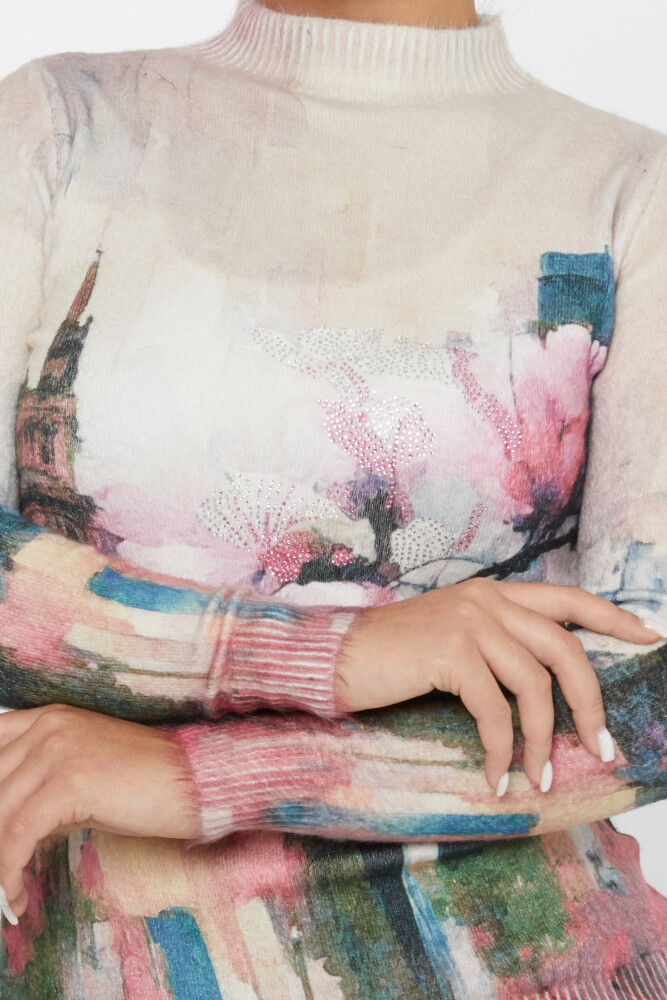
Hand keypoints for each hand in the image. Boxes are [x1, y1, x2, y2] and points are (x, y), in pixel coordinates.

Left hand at [0, 704, 200, 921]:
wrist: (196, 780)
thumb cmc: (149, 782)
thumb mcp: (87, 776)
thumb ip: (45, 790)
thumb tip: (12, 833)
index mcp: (50, 719)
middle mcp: (48, 727)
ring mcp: (57, 751)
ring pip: (0, 814)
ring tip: (5, 895)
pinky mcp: (69, 782)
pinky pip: (18, 835)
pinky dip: (9, 872)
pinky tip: (16, 898)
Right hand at [335, 578, 661, 793]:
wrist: (335, 655)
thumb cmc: (392, 657)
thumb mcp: (452, 639)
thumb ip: (495, 646)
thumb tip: (542, 691)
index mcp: (493, 594)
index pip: (567, 598)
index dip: (612, 618)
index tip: (648, 636)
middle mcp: (487, 600)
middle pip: (564, 648)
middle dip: (589, 704)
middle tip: (602, 747)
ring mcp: (470, 622)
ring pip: (535, 686)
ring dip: (542, 742)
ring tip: (537, 778)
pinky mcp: (451, 652)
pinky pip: (495, 712)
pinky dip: (502, 752)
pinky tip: (496, 777)